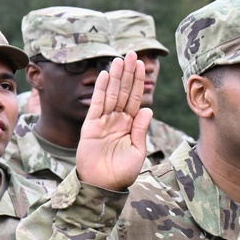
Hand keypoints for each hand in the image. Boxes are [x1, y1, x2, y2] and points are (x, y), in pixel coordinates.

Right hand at [75, 52, 153, 190]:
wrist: (102, 185)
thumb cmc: (121, 173)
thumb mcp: (137, 151)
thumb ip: (141, 130)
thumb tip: (149, 109)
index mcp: (130, 126)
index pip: (136, 99)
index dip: (138, 82)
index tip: (141, 65)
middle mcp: (117, 121)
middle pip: (124, 92)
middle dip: (128, 73)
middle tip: (131, 53)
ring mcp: (104, 122)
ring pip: (111, 94)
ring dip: (115, 77)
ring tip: (119, 59)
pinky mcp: (91, 126)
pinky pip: (96, 104)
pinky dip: (100, 90)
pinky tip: (105, 75)